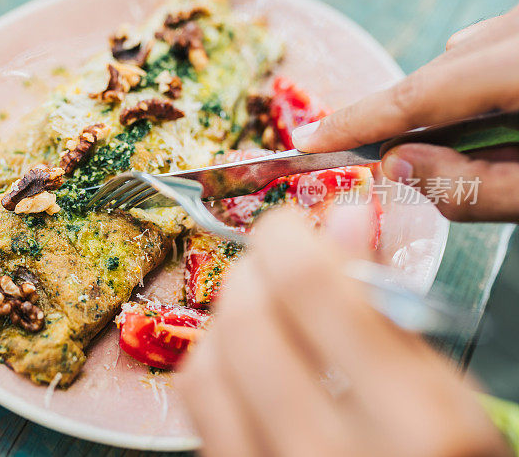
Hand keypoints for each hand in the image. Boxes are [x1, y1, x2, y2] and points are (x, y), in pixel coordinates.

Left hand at [177, 207, 507, 456]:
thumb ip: (393, 309)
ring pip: (205, 364)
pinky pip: (199, 413)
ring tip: (266, 310)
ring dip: (228, 316)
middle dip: (255, 270)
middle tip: (279, 262)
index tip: (294, 224)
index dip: (289, 235)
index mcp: (417, 428)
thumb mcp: (447, 398)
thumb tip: (344, 218)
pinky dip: (214, 365)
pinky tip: (248, 362)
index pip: (308, 287)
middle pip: (244, 321)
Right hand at [291, 6, 518, 221]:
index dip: (354, 122)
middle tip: (409, 166)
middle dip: (408, 123)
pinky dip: (471, 86)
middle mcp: (517, 32)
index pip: (414, 97)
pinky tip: (502, 114)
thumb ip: (471, 186)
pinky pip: (482, 50)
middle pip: (431, 76)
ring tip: (492, 149)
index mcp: (518, 67)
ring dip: (447, 107)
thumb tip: (398, 162)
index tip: (308, 141)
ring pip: (456, 61)